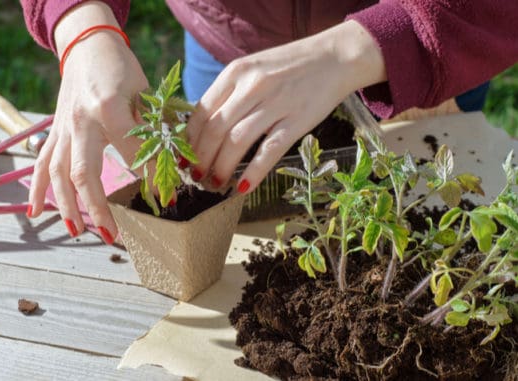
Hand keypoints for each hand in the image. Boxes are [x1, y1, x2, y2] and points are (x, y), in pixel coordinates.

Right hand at [27, 3, 147, 243]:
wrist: (88, 46)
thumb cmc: (121, 68)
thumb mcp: (145, 91)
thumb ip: (156, 127)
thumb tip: (177, 163)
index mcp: (108, 108)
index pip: (132, 154)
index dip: (150, 179)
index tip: (166, 199)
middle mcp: (81, 122)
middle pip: (84, 173)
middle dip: (97, 208)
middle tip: (112, 235)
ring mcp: (63, 128)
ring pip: (58, 173)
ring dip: (67, 206)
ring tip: (78, 231)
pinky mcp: (54, 132)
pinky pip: (42, 163)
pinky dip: (38, 188)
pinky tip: (35, 211)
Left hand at [186, 20, 385, 192]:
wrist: (334, 57)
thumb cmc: (287, 68)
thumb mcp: (252, 71)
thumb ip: (228, 95)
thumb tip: (201, 131)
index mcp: (235, 72)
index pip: (201, 111)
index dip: (188, 140)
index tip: (183, 158)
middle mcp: (252, 86)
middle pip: (214, 130)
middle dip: (200, 159)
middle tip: (196, 177)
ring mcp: (275, 103)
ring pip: (237, 142)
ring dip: (221, 168)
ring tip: (216, 183)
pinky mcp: (297, 121)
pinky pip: (269, 151)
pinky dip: (253, 172)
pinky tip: (243, 187)